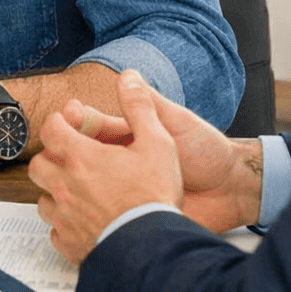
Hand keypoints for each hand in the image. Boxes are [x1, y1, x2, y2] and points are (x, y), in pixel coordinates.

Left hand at [30, 70, 182, 263]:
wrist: (152, 249)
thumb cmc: (154, 197)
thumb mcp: (157, 142)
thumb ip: (140, 107)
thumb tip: (129, 78)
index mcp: (80, 157)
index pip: (52, 129)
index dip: (60, 123)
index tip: (71, 125)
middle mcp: (64, 186)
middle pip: (39, 164)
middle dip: (51, 158)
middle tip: (72, 161)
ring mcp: (64, 217)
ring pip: (43, 200)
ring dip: (56, 193)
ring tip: (79, 193)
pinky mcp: (70, 244)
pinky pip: (56, 230)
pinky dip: (65, 224)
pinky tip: (84, 222)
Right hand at [62, 88, 261, 233]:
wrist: (230, 191)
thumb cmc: (206, 152)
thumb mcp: (176, 122)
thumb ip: (148, 103)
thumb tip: (127, 74)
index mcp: (125, 136)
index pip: (88, 125)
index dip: (74, 120)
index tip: (70, 116)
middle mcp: (117, 163)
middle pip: (76, 155)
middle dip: (63, 151)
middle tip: (61, 151)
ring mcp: (120, 191)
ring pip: (80, 187)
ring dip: (69, 183)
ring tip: (67, 181)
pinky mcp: (127, 216)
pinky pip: (96, 217)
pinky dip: (83, 213)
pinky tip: (81, 211)